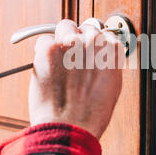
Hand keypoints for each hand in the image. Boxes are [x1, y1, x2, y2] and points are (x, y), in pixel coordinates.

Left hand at [28, 19, 123, 138]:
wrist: (69, 127)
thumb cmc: (90, 114)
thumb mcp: (112, 86)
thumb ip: (107, 63)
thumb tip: (98, 53)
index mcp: (113, 51)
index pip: (103, 33)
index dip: (93, 43)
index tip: (87, 51)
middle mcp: (94, 42)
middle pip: (84, 27)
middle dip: (77, 40)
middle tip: (71, 58)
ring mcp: (71, 43)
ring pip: (63, 28)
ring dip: (60, 41)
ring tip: (58, 63)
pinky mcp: (49, 48)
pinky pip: (44, 40)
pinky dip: (43, 52)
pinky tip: (47, 69)